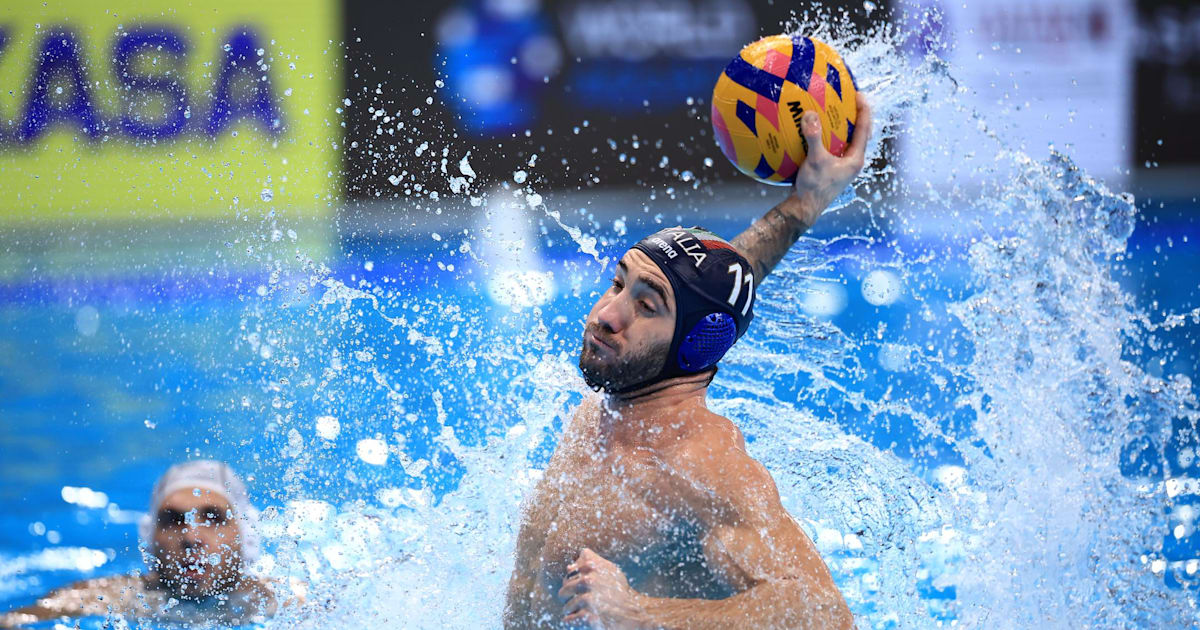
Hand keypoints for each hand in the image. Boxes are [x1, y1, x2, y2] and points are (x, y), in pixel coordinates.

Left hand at [558, 548, 646, 628]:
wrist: (636, 613)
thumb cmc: (621, 593)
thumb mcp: (611, 571)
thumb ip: (592, 563)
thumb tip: (569, 567)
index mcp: (592, 567)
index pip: (569, 572)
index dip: (574, 581)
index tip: (583, 588)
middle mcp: (588, 581)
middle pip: (564, 590)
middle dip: (570, 598)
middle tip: (582, 604)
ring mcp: (587, 599)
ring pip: (566, 607)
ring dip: (573, 612)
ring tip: (586, 613)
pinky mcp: (587, 617)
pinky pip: (568, 620)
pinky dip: (572, 623)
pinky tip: (583, 621)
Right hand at [789, 92, 872, 227]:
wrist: (804, 209)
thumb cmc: (814, 187)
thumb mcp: (815, 160)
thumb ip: (814, 137)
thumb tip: (810, 114)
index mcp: (855, 159)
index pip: (865, 129)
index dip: (864, 110)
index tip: (859, 94)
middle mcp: (851, 162)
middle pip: (859, 133)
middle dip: (856, 116)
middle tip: (849, 99)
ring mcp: (841, 166)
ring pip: (847, 141)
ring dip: (842, 126)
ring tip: (834, 111)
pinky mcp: (830, 169)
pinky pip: (832, 147)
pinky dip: (828, 137)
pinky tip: (815, 131)